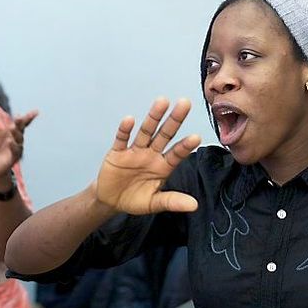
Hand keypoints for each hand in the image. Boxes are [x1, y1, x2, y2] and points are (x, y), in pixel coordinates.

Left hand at [0, 110, 37, 187]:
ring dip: (16, 133)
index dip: (28, 118)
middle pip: (21, 129)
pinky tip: (9, 141)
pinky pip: (15, 150)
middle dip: (20, 123)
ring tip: (11, 127)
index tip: (36, 112)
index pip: (22, 124)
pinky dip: (13, 145)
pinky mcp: (14, 157)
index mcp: (12, 132)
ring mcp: (17, 147)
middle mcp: (17, 139)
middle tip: (19, 117)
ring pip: (19, 139)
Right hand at [95, 97, 200, 214]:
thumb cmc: (136, 199)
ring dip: (153, 117)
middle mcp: (152, 154)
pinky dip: (125, 130)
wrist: (111, 201)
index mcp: (163, 166)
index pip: (177, 153)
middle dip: (174, 120)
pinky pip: (122, 140)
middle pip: (165, 134)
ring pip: (145, 132)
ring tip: (162, 101)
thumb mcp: (154, 203)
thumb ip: (172, 201)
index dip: (185, 146)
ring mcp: (135, 151)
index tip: (196, 137)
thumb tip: (194, 206)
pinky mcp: (118, 153)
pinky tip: (129, 119)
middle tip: (185, 103)